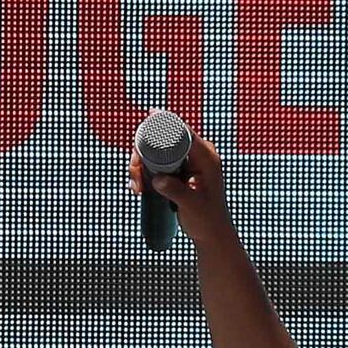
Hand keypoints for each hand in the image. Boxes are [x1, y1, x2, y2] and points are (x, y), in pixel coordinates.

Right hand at [125, 119, 230, 240]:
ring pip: (155, 152)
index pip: (184, 131)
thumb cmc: (208, 219)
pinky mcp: (177, 170)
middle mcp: (196, 154)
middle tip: (136, 178)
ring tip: (138, 189)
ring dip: (140, 167)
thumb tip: (157, 179)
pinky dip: (144, 173)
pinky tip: (139, 188)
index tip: (150, 114)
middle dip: (142, 155)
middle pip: (162, 139)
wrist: (211, 233)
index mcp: (206, 156)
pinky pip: (155, 163)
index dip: (166, 121)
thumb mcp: (192, 206)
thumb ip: (176, 192)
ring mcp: (185, 161)